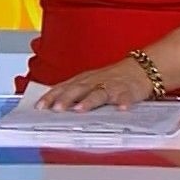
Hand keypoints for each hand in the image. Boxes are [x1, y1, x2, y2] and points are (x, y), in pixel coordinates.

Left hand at [38, 60, 156, 110]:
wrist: (140, 69)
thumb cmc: (111, 78)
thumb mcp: (89, 82)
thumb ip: (72, 93)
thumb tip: (51, 105)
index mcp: (83, 80)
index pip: (63, 88)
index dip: (51, 96)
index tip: (39, 106)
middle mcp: (95, 82)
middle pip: (78, 89)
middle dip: (66, 99)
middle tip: (55, 109)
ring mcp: (111, 86)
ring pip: (99, 93)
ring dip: (89, 101)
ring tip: (80, 110)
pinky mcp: (128, 92)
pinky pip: (125, 97)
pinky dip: (123, 103)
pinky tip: (121, 109)